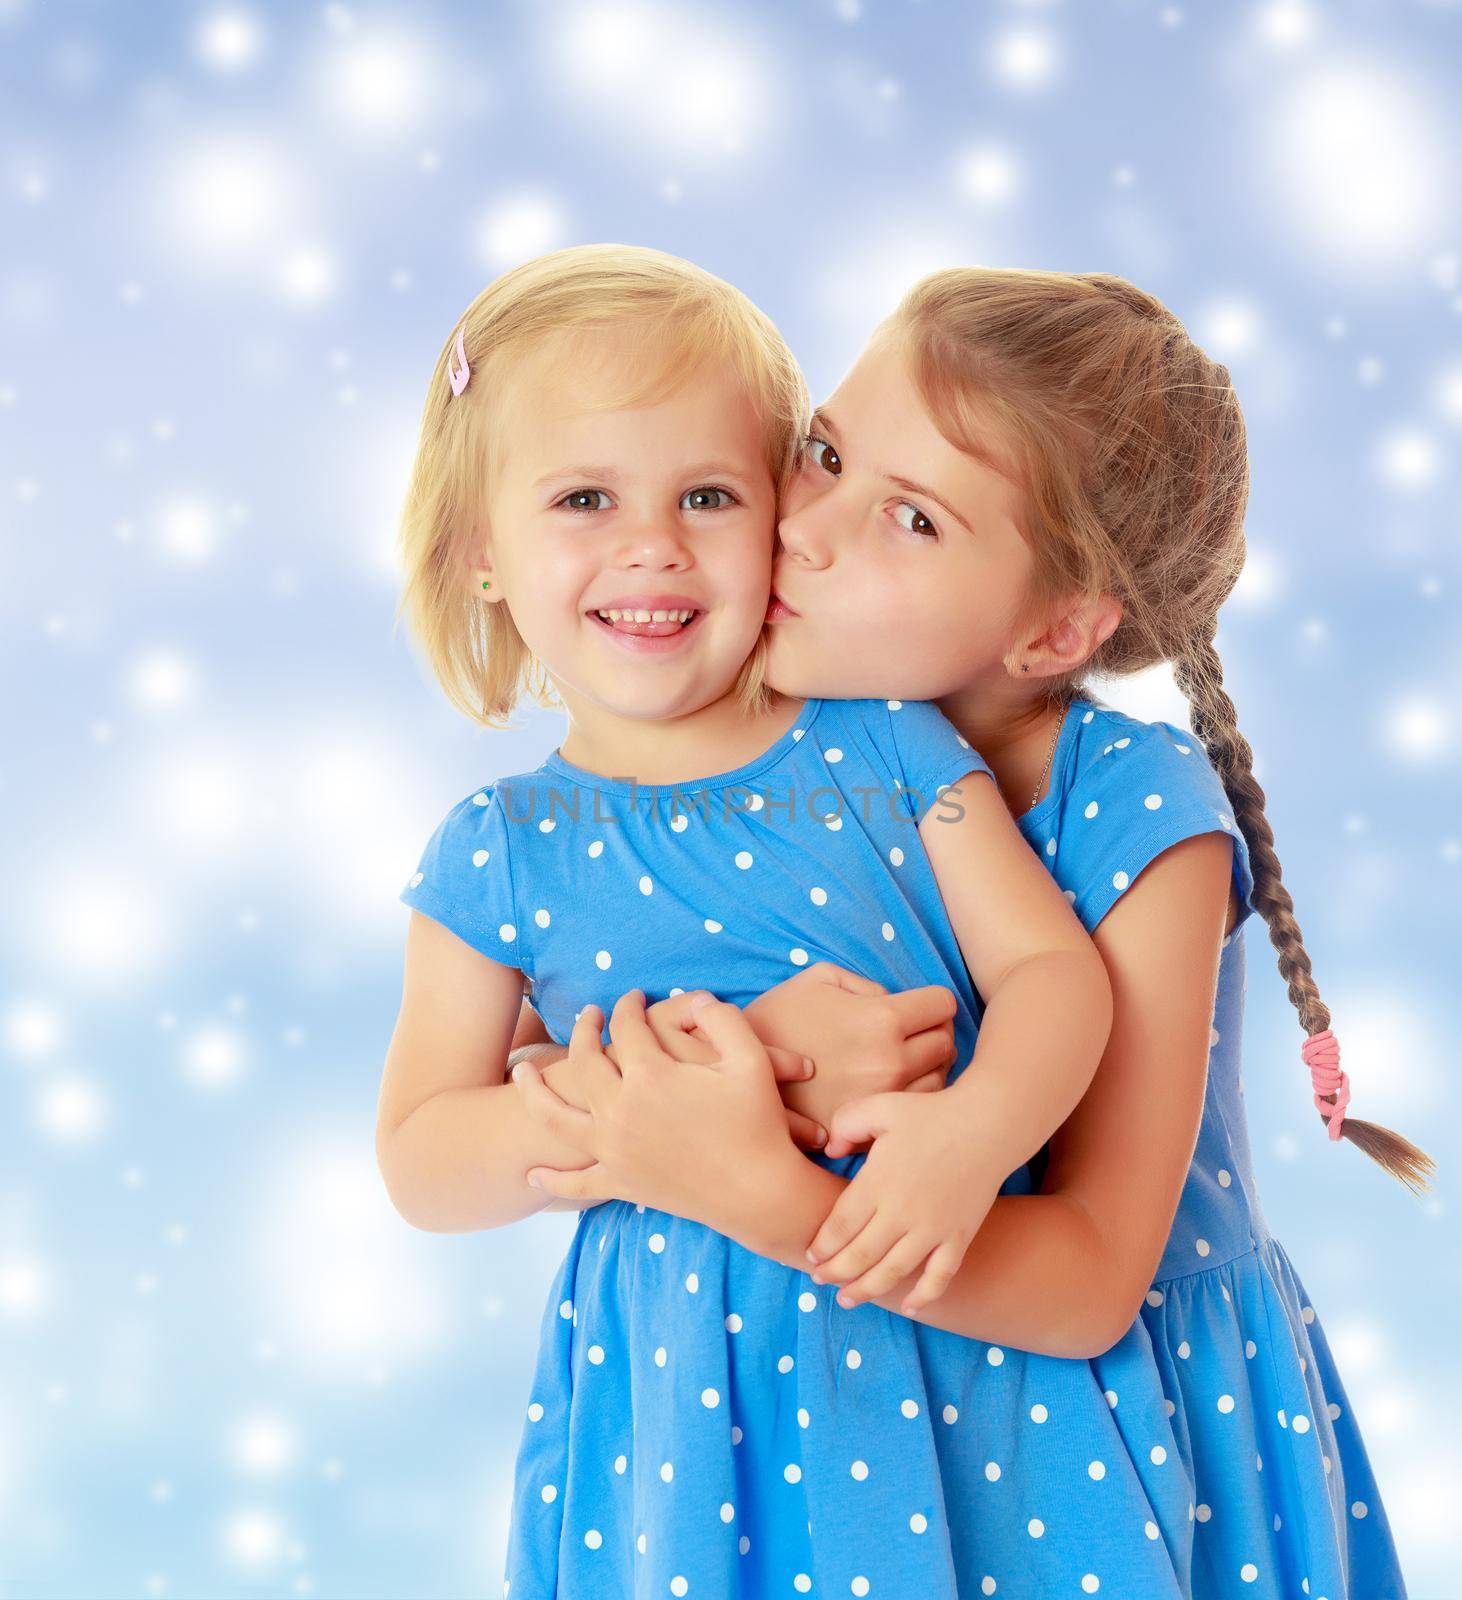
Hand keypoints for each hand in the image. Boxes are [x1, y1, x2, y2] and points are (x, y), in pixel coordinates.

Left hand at [511, 993, 827, 1151]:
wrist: (759, 1195)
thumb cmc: (759, 1124)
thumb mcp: (751, 1059)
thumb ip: (722, 1018)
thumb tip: (696, 997)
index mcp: (650, 1075)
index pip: (627, 1026)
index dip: (629, 1005)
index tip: (634, 996)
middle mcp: (620, 1109)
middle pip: (585, 1059)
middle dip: (585, 1031)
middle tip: (589, 1015)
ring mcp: (614, 1149)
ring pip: (556, 1116)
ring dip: (534, 1092)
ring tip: (521, 1073)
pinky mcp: (620, 1182)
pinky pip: (576, 1181)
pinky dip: (552, 1179)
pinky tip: (532, 1175)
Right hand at [746, 962, 958, 1142]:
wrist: (736, 1070)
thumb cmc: (777, 1017)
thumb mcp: (818, 979)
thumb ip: (867, 985)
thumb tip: (893, 1003)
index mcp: (882, 1020)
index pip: (944, 1005)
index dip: (932, 1001)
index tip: (919, 1006)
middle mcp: (890, 1063)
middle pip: (947, 1045)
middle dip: (933, 1034)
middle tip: (910, 1033)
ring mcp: (880, 1101)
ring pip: (937, 1084)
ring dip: (926, 1069)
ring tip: (898, 1062)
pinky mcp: (867, 1128)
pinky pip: (909, 1113)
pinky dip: (907, 1100)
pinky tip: (884, 1088)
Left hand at [803, 1088, 1002, 1318]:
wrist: (987, 1124)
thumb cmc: (930, 1113)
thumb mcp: (879, 1106)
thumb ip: (846, 1124)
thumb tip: (831, 1152)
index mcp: (878, 1182)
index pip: (840, 1226)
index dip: (822, 1246)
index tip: (811, 1255)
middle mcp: (902, 1212)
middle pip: (860, 1256)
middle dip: (835, 1273)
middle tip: (819, 1280)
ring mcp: (932, 1229)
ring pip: (892, 1272)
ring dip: (867, 1290)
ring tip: (847, 1300)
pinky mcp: (959, 1236)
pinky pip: (939, 1276)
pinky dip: (923, 1296)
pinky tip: (908, 1307)